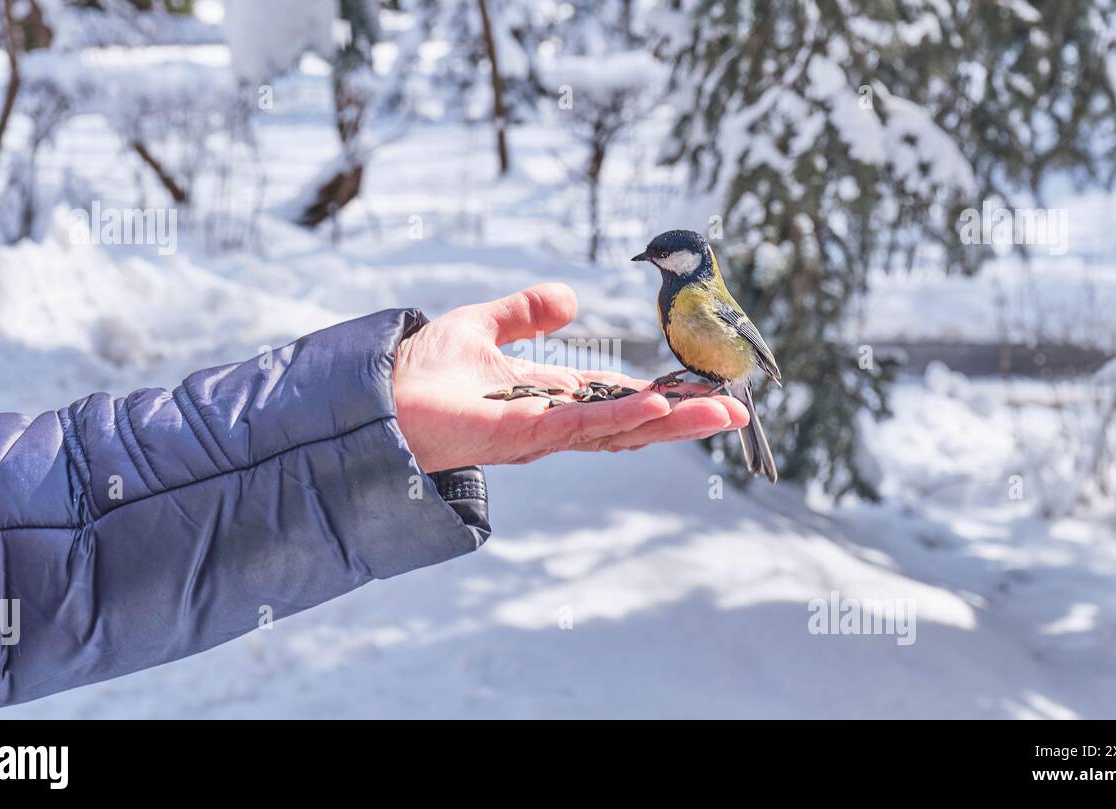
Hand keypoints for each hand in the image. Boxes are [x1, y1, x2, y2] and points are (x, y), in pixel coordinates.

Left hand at [393, 283, 749, 472]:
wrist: (378, 393)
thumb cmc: (421, 369)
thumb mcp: (484, 323)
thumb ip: (526, 312)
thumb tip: (571, 301)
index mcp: (552, 397)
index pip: (619, 400)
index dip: (663, 398)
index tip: (704, 391)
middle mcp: (556, 421)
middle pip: (634, 424)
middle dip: (684, 419)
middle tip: (736, 412)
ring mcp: (545, 432)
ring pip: (622, 430)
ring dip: (672, 423)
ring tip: (722, 412)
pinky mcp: (527, 435)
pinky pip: (588, 428)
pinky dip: (627, 420)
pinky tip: (662, 411)